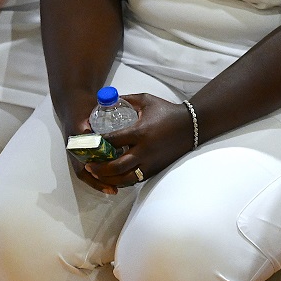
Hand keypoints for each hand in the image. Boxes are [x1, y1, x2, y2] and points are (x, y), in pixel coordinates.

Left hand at [74, 94, 192, 192]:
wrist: (192, 125)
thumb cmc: (167, 111)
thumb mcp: (145, 100)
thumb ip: (125, 100)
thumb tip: (107, 100)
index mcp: (140, 132)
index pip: (112, 141)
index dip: (97, 144)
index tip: (88, 144)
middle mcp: (145, 150)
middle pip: (116, 166)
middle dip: (99, 168)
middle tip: (88, 165)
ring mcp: (151, 162)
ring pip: (125, 178)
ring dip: (109, 178)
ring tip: (98, 175)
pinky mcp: (156, 168)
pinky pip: (136, 179)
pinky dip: (123, 180)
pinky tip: (114, 178)